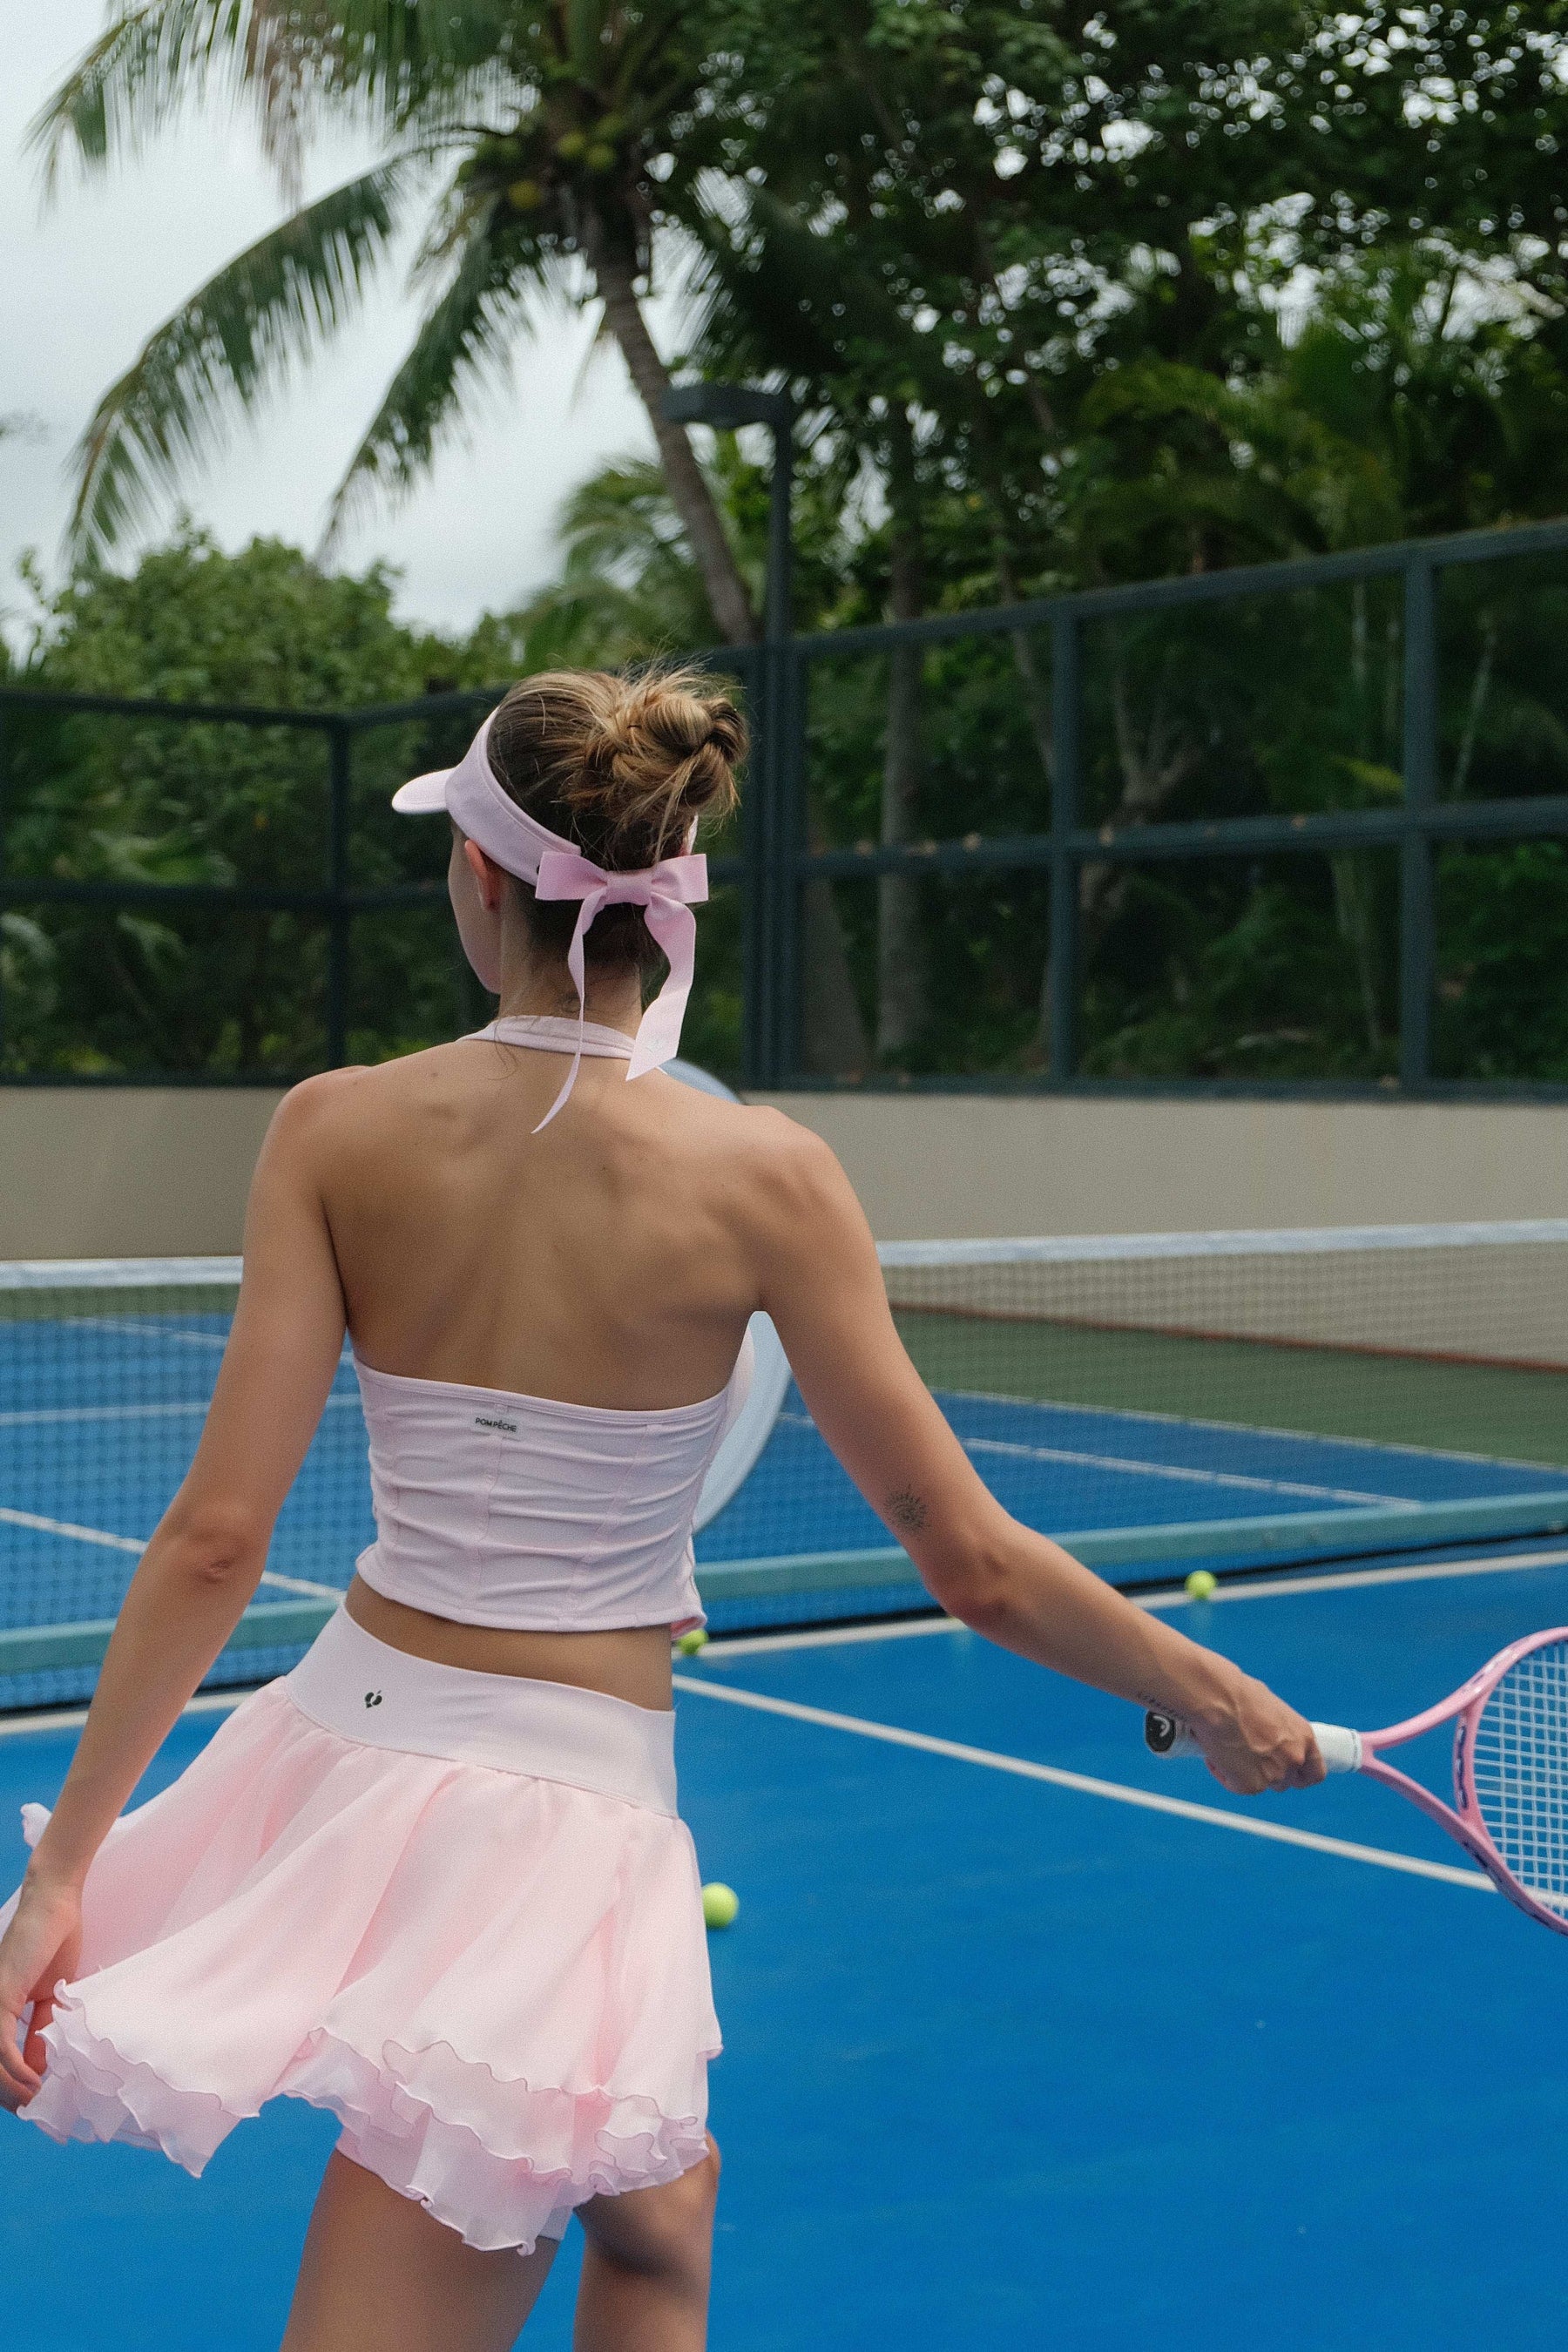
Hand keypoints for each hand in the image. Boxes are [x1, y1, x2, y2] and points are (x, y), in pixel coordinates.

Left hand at [0, 1872, 81, 2111]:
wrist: (56, 1906)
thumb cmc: (55, 1942)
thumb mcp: (51, 1996)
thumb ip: (41, 2030)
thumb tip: (39, 2068)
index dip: (11, 2086)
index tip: (36, 2102)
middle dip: (9, 2095)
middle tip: (36, 2110)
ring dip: (13, 2089)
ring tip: (38, 2101)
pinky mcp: (0, 1997)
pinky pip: (1, 2045)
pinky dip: (17, 2068)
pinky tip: (35, 2081)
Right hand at [1194, 1674, 1325, 1796]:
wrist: (1216, 1699)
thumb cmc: (1238, 1694)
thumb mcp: (1271, 1709)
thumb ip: (1279, 1732)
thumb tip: (1267, 1739)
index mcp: (1304, 1738)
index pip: (1315, 1772)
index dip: (1300, 1775)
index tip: (1289, 1774)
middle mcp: (1294, 1759)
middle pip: (1286, 1781)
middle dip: (1268, 1772)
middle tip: (1249, 1757)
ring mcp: (1274, 1775)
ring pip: (1262, 1785)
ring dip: (1247, 1773)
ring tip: (1229, 1750)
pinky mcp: (1250, 1785)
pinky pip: (1236, 1786)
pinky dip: (1224, 1774)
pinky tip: (1215, 1754)